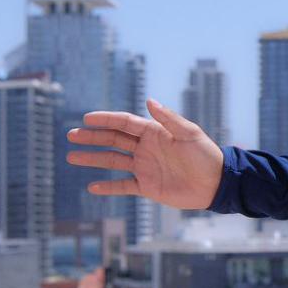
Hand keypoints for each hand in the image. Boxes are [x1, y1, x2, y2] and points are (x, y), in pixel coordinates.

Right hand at [66, 99, 224, 209]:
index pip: (124, 123)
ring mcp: (145, 167)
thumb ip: (169, 118)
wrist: (216, 183)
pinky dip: (108, 187)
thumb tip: (149, 100)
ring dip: (93, 159)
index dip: (105, 120)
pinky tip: (91, 186)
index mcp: (154, 132)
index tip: (86, 119)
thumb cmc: (205, 155)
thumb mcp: (189, 133)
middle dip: (92, 137)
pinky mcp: (148, 186)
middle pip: (113, 140)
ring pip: (113, 161)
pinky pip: (123, 186)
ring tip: (72, 156)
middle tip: (71, 135)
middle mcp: (146, 148)